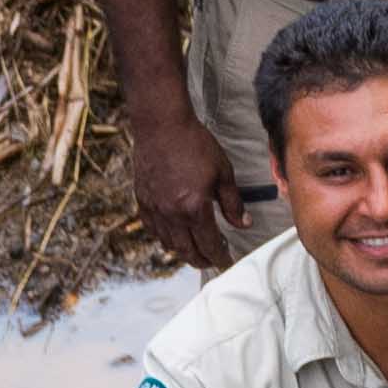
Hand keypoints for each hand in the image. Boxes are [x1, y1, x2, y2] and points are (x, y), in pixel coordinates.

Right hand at [132, 91, 248, 266]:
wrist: (162, 126)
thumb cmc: (195, 144)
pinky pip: (153, 230)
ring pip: (168, 244)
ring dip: (184, 252)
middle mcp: (172, 214)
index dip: (220, 257)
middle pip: (187, 251)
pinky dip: (165, 238)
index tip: (227, 261)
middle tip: (212, 260)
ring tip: (195, 249)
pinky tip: (174, 234)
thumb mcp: (223, 172)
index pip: (210, 244)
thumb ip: (233, 203)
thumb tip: (244, 223)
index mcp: (195, 208)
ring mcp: (155, 209)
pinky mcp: (142, 202)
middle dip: (202, 261)